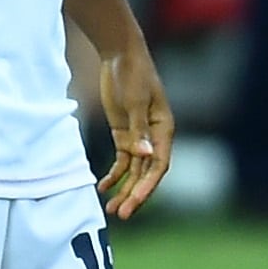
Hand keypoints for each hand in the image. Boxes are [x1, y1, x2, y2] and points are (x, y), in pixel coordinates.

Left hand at [97, 42, 174, 219]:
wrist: (120, 55)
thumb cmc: (133, 75)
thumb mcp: (135, 102)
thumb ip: (139, 130)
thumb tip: (146, 156)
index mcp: (165, 130)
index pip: (159, 165)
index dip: (148, 185)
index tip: (135, 200)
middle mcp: (155, 138)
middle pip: (147, 173)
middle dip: (135, 194)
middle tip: (121, 213)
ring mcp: (140, 136)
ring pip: (134, 170)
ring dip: (124, 188)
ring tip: (112, 208)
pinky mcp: (124, 133)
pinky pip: (122, 160)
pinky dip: (114, 173)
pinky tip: (103, 186)